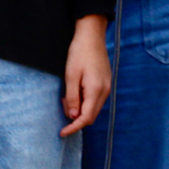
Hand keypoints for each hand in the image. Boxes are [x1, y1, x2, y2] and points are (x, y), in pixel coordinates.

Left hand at [60, 16, 110, 136]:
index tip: (62, 133)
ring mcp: (107, 85)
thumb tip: (73, 117)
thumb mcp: (70, 76)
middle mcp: (105, 90)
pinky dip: (85, 102)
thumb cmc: (79, 53)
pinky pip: (96, 99)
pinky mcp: (106, 81)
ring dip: (80, 110)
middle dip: (76, 119)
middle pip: (92, 115)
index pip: (86, 118)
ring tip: (66, 99)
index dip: (74, 127)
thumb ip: (72, 98)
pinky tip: (76, 92)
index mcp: (96, 90)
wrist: (92, 35)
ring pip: (94, 108)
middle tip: (61, 108)